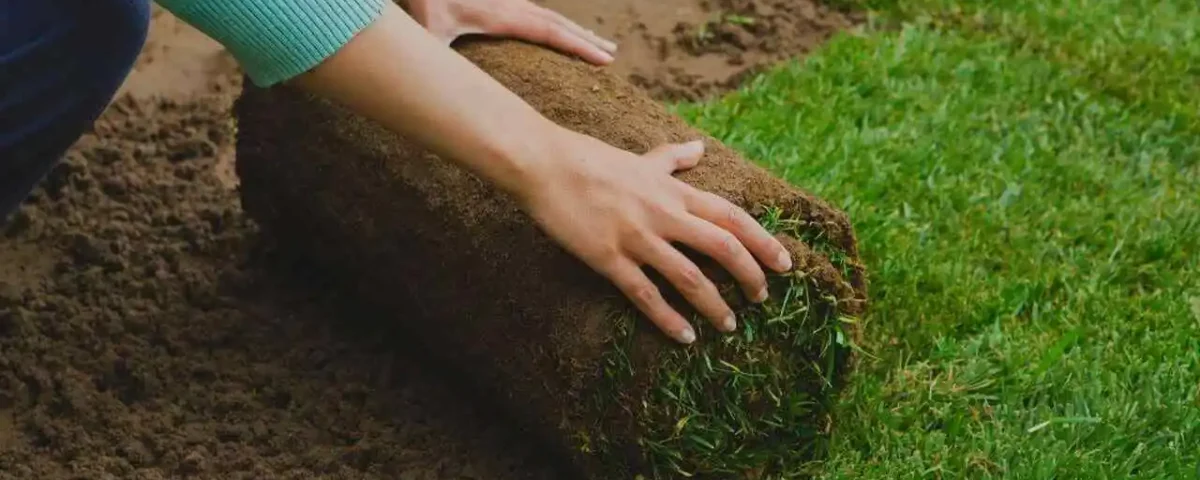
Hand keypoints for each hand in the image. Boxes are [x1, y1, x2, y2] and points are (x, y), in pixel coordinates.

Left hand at [403, 0, 617, 64]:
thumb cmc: (424, 2)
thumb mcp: (428, 33)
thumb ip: (437, 58)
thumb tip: (438, 89)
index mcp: (502, 16)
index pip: (550, 32)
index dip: (579, 46)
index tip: (605, 59)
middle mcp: (511, 6)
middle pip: (559, 23)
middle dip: (587, 39)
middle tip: (612, 54)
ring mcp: (508, 1)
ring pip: (550, 16)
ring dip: (575, 30)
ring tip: (597, 42)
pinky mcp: (502, 1)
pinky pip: (537, 14)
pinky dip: (556, 25)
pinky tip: (560, 32)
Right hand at [516, 132, 793, 343]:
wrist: (543, 163)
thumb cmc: (590, 159)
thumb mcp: (639, 158)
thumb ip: (672, 159)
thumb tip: (698, 148)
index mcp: (672, 191)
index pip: (731, 216)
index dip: (762, 241)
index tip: (784, 263)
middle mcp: (663, 213)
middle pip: (722, 247)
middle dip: (750, 275)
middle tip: (763, 299)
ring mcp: (636, 237)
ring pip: (690, 276)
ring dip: (715, 304)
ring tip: (730, 325)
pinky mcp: (608, 258)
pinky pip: (645, 294)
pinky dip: (668, 319)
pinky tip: (685, 337)